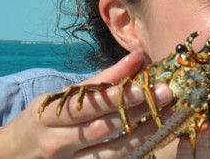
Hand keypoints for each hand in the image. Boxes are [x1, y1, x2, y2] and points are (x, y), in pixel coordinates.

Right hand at [0, 53, 174, 158]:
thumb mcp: (60, 99)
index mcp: (47, 115)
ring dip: (143, 133)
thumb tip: (136, 60)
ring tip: (168, 116)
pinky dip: (135, 152)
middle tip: (166, 93)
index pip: (86, 102)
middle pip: (102, 126)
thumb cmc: (41, 123)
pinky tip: (156, 139)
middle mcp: (56, 142)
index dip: (115, 90)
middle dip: (136, 109)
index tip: (142, 75)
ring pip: (111, 151)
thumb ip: (98, 83)